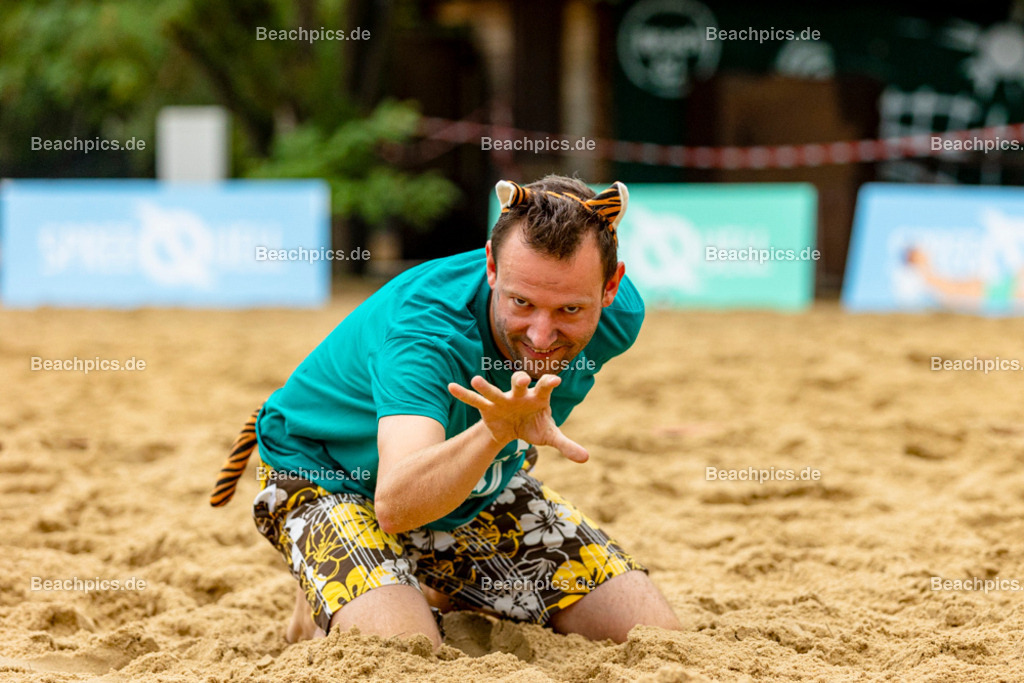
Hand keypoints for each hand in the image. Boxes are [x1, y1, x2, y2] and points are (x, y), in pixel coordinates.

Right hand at [448, 371, 588, 462]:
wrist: (513, 428)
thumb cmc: (534, 426)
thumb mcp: (549, 436)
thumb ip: (566, 445)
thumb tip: (586, 458)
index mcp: (538, 397)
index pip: (545, 387)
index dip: (549, 383)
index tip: (555, 380)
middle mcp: (519, 394)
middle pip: (519, 384)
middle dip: (519, 380)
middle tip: (521, 379)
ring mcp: (501, 399)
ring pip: (493, 391)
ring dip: (485, 386)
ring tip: (476, 380)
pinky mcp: (487, 407)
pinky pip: (474, 400)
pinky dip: (463, 394)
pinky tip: (451, 387)